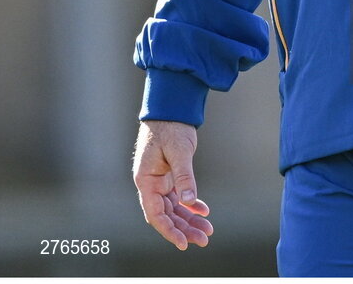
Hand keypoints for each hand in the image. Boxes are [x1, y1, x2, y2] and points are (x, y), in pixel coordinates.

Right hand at [132, 120, 212, 250]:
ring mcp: (160, 180)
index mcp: (146, 180)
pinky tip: (204, 211)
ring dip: (189, 219)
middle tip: (204, 239)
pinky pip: (179, 196)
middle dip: (184, 228)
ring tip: (207, 230)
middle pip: (167, 214)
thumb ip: (183, 176)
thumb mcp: (179, 151)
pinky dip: (191, 204)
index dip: (168, 231)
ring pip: (174, 207)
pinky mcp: (170, 175)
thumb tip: (189, 202)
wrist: (171, 108)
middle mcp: (151, 184)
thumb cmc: (170, 127)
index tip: (183, 244)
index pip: (155, 214)